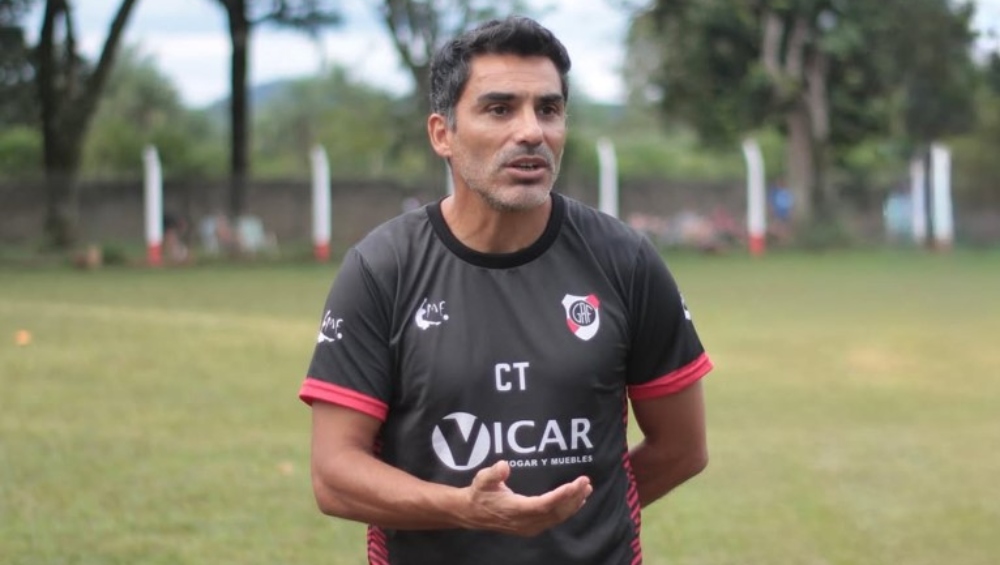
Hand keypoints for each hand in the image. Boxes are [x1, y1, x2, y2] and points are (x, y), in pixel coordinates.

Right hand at [462, 460, 592, 536]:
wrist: (473, 513)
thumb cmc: (480, 493)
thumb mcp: (482, 479)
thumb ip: (493, 473)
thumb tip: (504, 466)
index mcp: (515, 509)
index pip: (543, 504)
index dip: (560, 496)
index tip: (574, 484)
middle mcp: (525, 521)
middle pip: (555, 512)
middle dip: (573, 497)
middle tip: (586, 482)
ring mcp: (529, 526)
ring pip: (557, 517)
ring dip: (573, 504)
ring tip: (586, 489)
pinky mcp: (532, 527)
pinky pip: (554, 520)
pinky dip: (567, 511)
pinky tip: (576, 502)